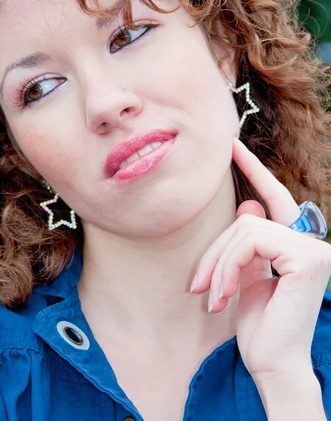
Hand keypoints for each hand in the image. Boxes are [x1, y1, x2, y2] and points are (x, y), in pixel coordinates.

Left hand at [190, 137, 330, 385]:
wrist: (272, 365)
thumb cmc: (258, 326)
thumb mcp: (244, 276)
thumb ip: (247, 243)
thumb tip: (246, 203)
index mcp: (296, 244)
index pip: (274, 198)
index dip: (254, 170)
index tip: (232, 146)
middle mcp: (311, 242)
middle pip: (247, 219)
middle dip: (215, 251)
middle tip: (198, 285)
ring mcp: (313, 249)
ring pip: (245, 229)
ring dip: (219, 264)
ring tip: (212, 296)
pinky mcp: (307, 258)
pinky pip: (250, 242)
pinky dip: (227, 267)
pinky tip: (223, 296)